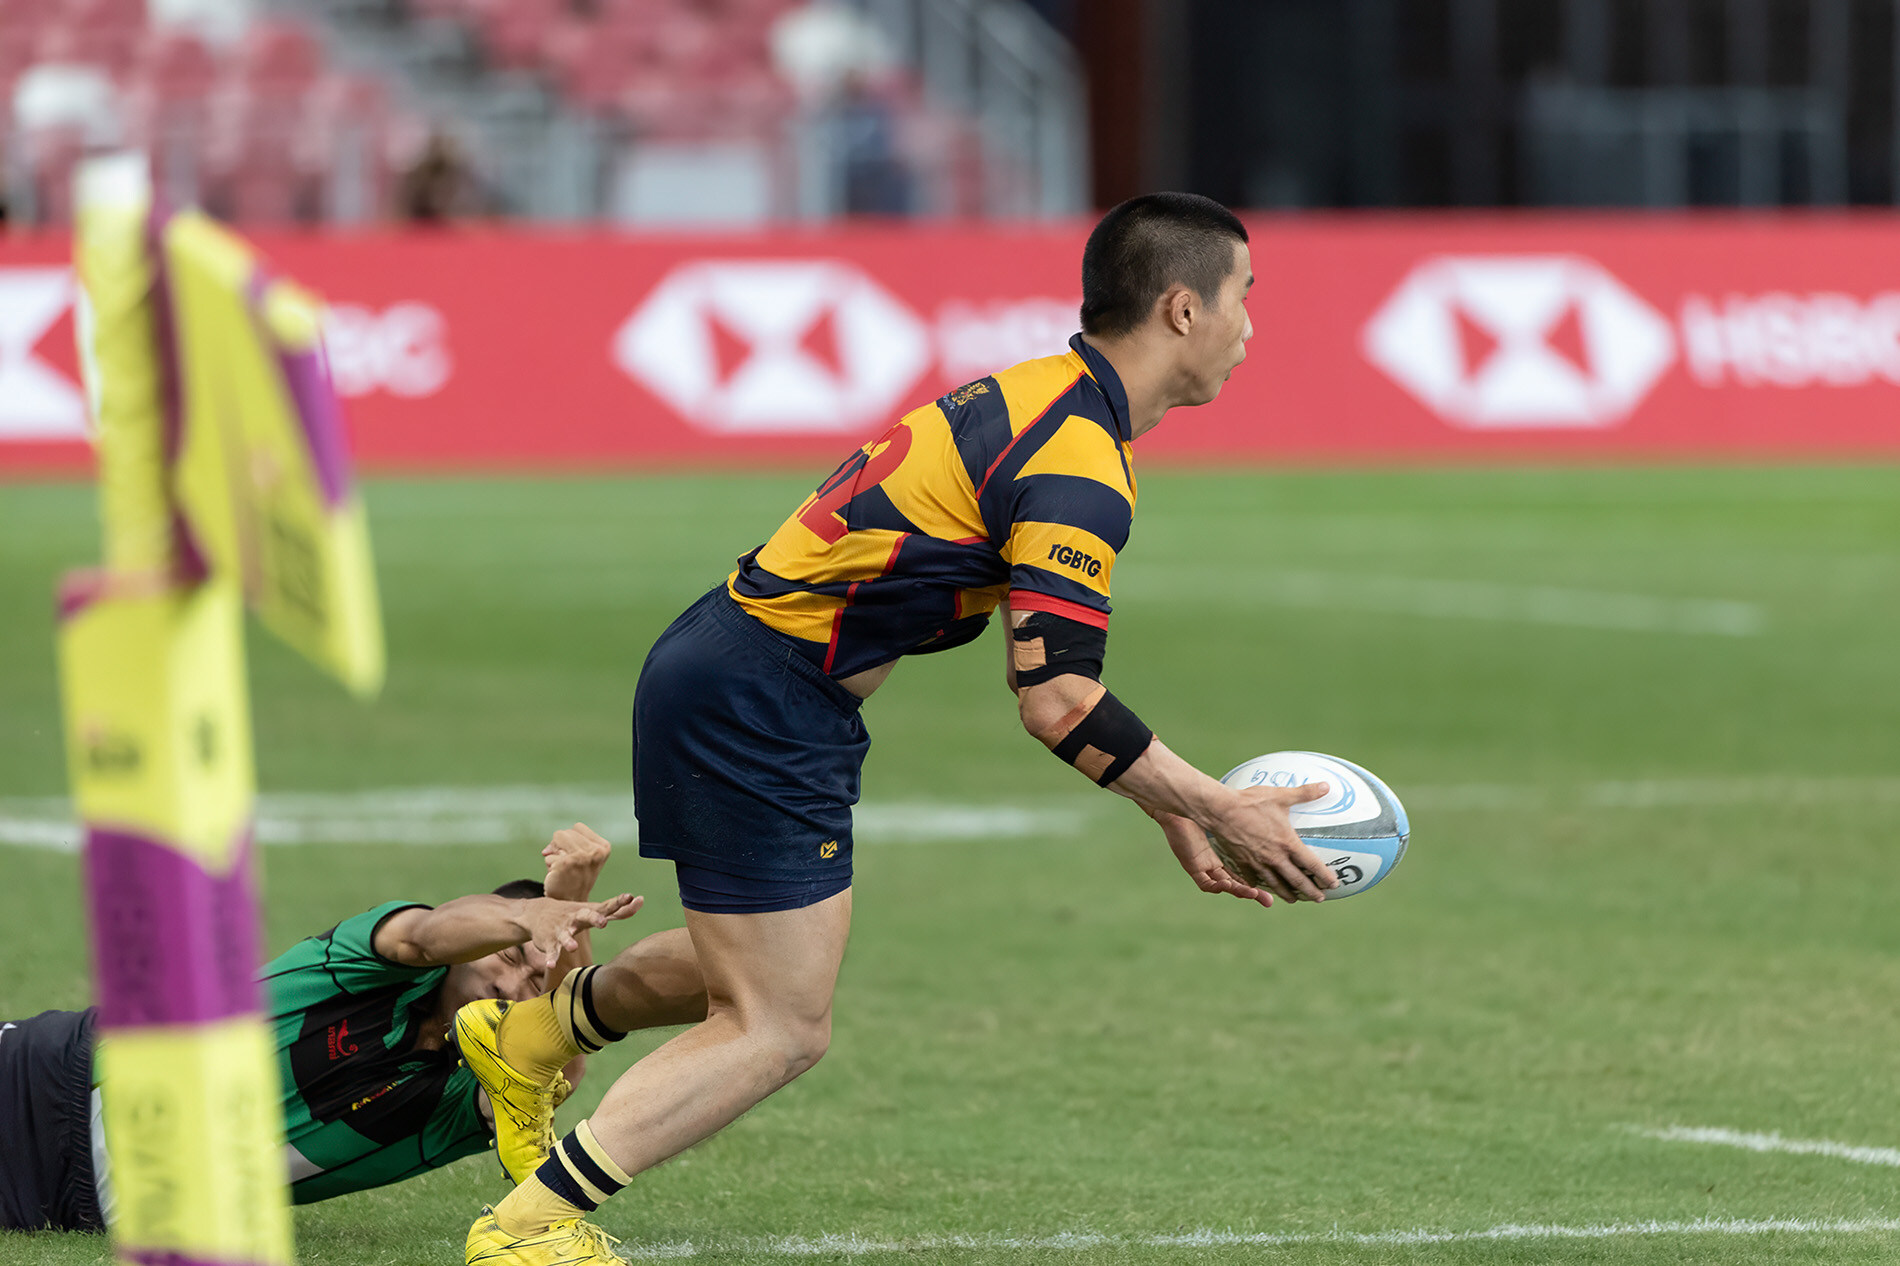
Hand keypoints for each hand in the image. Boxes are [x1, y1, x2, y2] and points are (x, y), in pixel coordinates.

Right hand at [519, 893, 641, 962]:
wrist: (537, 913)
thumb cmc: (575, 913)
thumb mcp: (594, 910)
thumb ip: (618, 910)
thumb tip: (640, 900)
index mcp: (589, 911)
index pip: (606, 906)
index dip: (619, 902)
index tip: (630, 897)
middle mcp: (575, 918)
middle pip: (586, 916)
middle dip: (594, 918)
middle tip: (603, 922)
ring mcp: (561, 930)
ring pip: (565, 936)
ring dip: (568, 941)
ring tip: (573, 947)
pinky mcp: (549, 942)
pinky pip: (551, 951)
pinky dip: (550, 958)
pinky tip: (550, 965)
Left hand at [542, 823, 612, 901]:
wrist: (572, 902)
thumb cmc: (574, 877)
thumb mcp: (582, 856)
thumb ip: (569, 843)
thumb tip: (546, 851)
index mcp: (603, 848)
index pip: (578, 827)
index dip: (570, 840)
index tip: (575, 856)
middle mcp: (595, 851)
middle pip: (566, 832)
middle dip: (560, 846)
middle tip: (567, 865)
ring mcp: (581, 857)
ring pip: (557, 838)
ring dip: (555, 854)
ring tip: (562, 868)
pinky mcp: (565, 864)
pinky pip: (548, 855)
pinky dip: (550, 865)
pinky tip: (558, 876)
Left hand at [1153, 809, 1274, 907]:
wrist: (1176, 809)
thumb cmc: (1198, 812)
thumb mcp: (1223, 822)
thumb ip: (1239, 827)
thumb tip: (1263, 820)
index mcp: (1220, 857)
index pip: (1241, 874)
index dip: (1255, 882)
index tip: (1273, 886)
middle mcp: (1212, 866)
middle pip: (1236, 885)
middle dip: (1253, 893)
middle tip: (1269, 901)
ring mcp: (1202, 867)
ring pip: (1224, 886)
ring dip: (1239, 891)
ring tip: (1254, 894)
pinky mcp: (1192, 866)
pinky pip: (1206, 884)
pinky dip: (1218, 886)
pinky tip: (1229, 885)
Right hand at [1204, 783, 1339, 903]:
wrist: (1221, 810)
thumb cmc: (1251, 802)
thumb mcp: (1280, 795)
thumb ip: (1305, 793)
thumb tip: (1327, 786)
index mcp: (1287, 843)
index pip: (1311, 865)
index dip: (1324, 876)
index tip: (1334, 884)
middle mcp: (1275, 857)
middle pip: (1297, 880)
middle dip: (1310, 891)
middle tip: (1320, 898)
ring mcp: (1258, 862)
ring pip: (1276, 884)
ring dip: (1287, 893)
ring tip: (1294, 899)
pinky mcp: (1242, 863)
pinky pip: (1253, 879)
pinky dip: (1260, 886)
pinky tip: (1262, 888)